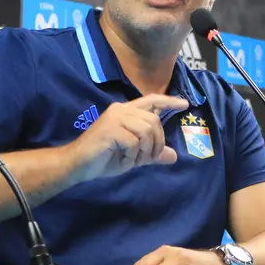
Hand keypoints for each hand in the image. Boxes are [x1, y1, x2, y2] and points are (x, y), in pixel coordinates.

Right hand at [65, 94, 188, 183]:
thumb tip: (174, 156)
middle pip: (154, 121)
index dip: (169, 101)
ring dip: (144, 150)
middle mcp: (121, 110)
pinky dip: (132, 155)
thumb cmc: (104, 158)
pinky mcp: (110, 129)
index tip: (185, 104)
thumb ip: (152, 154)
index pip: (152, 100)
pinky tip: (122, 158)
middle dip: (157, 143)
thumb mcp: (133, 156)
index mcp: (126, 111)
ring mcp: (115, 118)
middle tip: (148, 158)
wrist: (78, 165)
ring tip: (132, 159)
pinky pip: (134, 142)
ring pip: (146, 130)